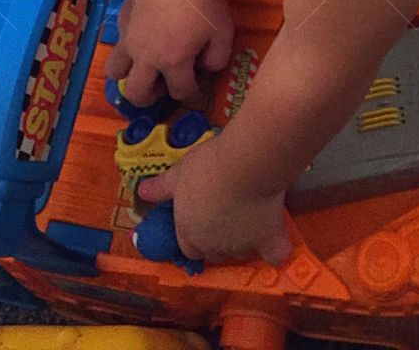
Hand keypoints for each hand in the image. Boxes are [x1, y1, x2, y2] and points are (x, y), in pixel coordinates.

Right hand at [106, 0, 233, 105]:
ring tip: (143, 66)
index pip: (179, 92)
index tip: (196, 81)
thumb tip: (205, 68)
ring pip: (115, 72)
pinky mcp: (121, 21)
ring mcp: (129, 40)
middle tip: (161, 84)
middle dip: (150, 97)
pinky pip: (119, 43)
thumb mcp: (223, 32)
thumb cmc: (203, 1)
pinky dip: (129, 46)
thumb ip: (218, 58)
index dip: (191, 91)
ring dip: (129, 75)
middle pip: (137, 94)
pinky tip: (144, 33)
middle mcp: (146, 58)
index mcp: (173, 62)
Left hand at [138, 133, 292, 266]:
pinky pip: (274, 254)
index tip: (202, 216)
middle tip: (226, 208)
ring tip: (250, 208)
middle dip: (218, 237)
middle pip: (214, 252)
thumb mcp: (179, 173)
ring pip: (241, 250)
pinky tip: (277, 240)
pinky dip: (276, 250)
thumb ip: (162, 187)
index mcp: (189, 232)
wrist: (244, 164)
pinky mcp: (268, 240)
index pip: (188, 248)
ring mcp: (241, 246)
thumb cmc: (207, 166)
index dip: (194, 234)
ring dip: (243, 238)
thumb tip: (141, 192)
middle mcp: (213, 246)